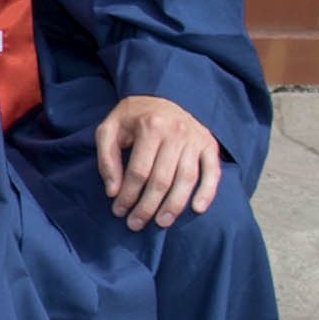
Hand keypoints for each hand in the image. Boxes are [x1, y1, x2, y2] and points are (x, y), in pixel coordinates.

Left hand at [95, 94, 221, 229]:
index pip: (138, 171)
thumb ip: (106, 159)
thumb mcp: (109, 130)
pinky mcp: (209, 145)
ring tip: (161, 223)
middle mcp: (177, 133)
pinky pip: (212, 172)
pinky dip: (208, 192)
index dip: (128, 195)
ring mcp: (196, 139)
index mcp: (150, 127)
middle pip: (162, 179)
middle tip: (136, 224)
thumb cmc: (132, 118)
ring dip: (174, 206)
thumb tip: (113, 191)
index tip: (119, 211)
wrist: (161, 96)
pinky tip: (197, 209)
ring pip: (186, 179)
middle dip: (148, 206)